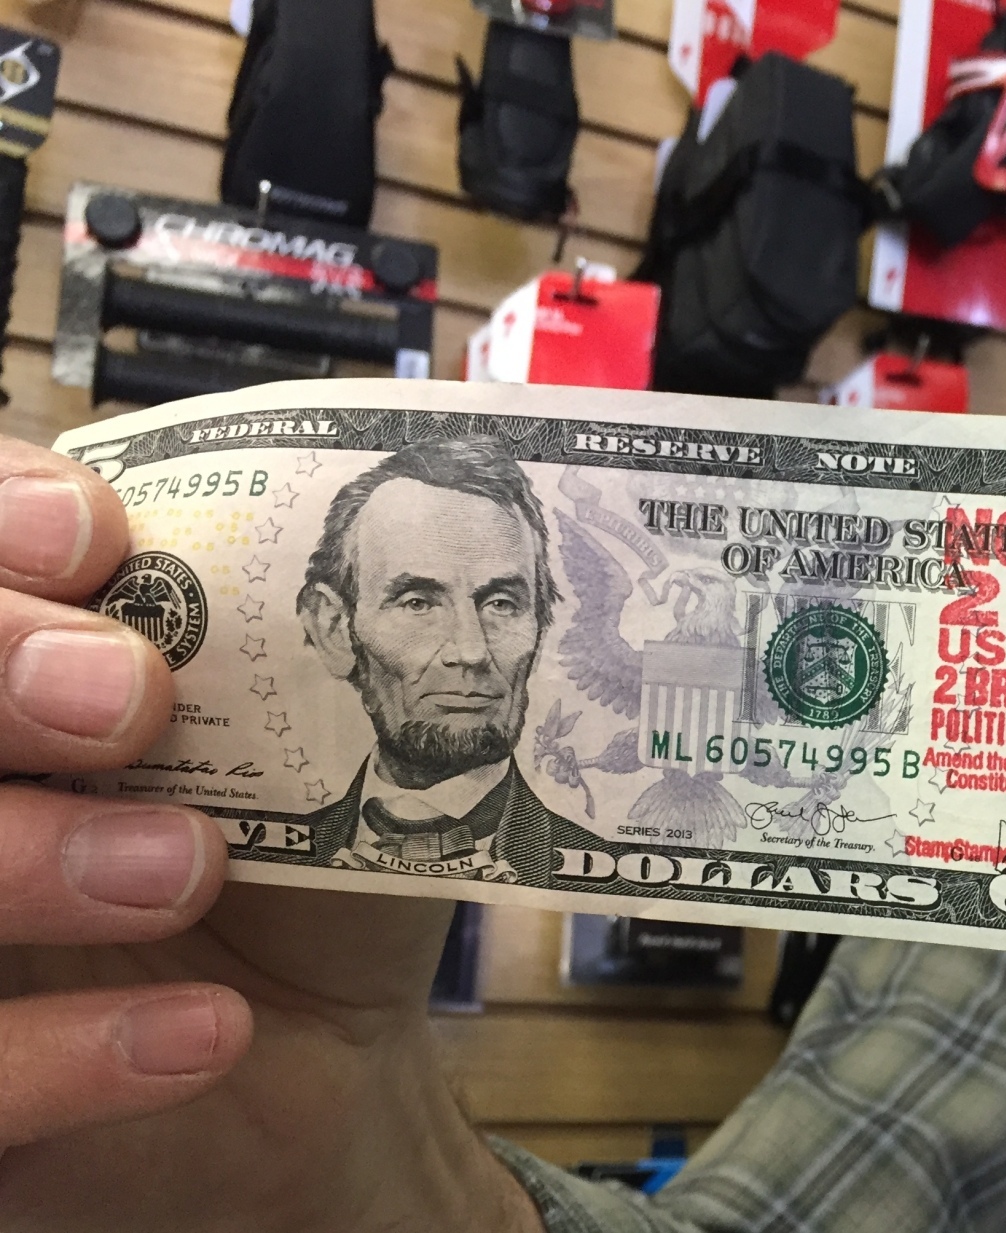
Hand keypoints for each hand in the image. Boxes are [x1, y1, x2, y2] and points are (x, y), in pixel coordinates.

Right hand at [0, 437, 538, 1229]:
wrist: (322, 1067)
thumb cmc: (306, 878)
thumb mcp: (317, 741)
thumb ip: (277, 632)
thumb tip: (317, 488)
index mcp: (20, 673)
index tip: (93, 537)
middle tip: (128, 697)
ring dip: (26, 854)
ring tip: (188, 871)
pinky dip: (63, 1051)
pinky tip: (203, 1030)